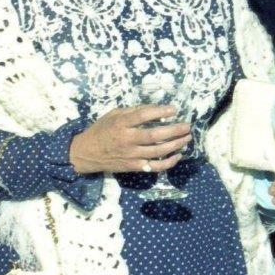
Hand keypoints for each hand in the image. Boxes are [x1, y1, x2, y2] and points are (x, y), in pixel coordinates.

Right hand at [69, 105, 191, 173]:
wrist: (87, 153)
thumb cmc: (101, 130)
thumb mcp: (113, 114)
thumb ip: (132, 111)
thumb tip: (154, 108)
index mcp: (121, 124)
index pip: (143, 116)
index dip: (160, 112)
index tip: (174, 109)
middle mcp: (127, 140)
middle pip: (155, 135)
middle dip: (174, 130)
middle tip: (187, 126)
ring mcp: (131, 155)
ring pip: (158, 151)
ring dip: (176, 145)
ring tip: (187, 138)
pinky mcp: (134, 167)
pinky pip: (154, 166)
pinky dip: (168, 163)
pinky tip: (178, 156)